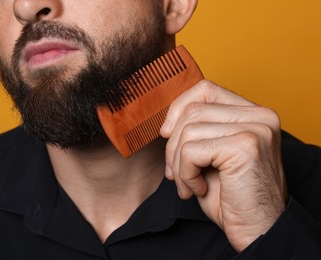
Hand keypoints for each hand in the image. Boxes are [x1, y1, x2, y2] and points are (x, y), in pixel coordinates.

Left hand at [160, 80, 286, 250]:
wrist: (257, 230)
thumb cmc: (231, 196)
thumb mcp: (211, 156)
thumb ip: (199, 131)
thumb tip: (166, 123)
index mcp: (253, 114)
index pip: (205, 89)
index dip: (178, 108)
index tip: (166, 133)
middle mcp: (260, 116)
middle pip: (192, 110)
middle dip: (173, 145)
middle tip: (175, 173)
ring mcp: (255, 129)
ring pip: (188, 131)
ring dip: (178, 164)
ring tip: (189, 185)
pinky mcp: (245, 146)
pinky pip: (191, 151)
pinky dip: (186, 173)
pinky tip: (199, 189)